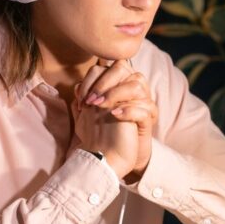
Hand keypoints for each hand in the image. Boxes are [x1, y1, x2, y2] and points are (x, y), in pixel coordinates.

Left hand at [76, 59, 157, 180]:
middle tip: (91, 101)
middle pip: (124, 68)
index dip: (94, 77)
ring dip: (115, 94)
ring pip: (137, 85)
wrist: (109, 158)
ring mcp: (142, 105)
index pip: (111, 66)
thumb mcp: (87, 113)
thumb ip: (84, 96)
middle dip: (103, 82)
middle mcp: (132, 91)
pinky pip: (144, 109)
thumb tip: (78, 85)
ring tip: (100, 107)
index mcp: (119, 85)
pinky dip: (127, 110)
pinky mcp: (147, 121)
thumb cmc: (100, 133)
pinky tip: (114, 116)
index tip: (82, 97)